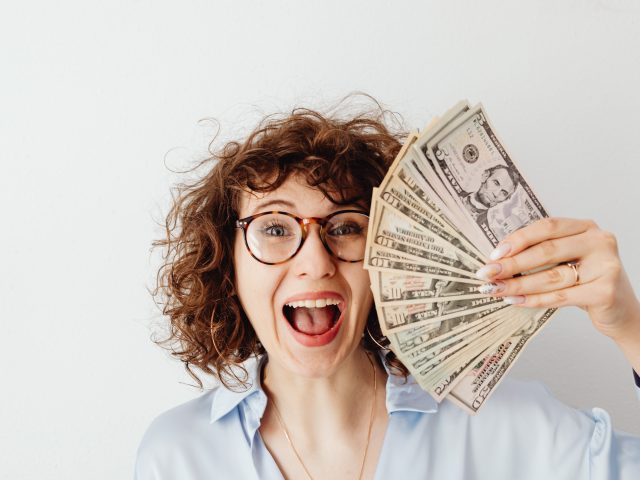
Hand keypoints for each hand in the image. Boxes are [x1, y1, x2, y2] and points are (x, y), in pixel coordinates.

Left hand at [476, 218, 639, 343]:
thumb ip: (542, 253)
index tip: (494, 253)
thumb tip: (498, 259)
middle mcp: (599, 241)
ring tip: (495, 289)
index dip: (518, 239)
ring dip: (518, 284)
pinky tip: (515, 300)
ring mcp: (605, 266)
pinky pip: (560, 296)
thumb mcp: (568, 260)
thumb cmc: (587, 281)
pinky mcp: (605, 291)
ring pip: (551, 276)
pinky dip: (534, 299)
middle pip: (546, 251)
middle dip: (511, 264)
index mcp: (586, 227)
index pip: (546, 227)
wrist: (621, 311)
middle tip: (486, 273)